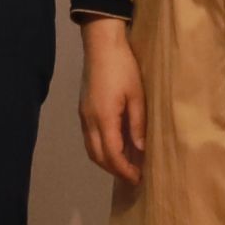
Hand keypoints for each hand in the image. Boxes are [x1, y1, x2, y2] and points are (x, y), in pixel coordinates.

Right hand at [76, 21, 146, 183]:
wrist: (101, 45)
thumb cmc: (123, 67)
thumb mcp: (137, 96)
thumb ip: (137, 125)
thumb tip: (140, 150)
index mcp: (104, 118)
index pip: (112, 154)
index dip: (124, 170)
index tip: (138, 179)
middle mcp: (89, 120)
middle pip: (97, 156)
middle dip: (114, 170)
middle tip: (133, 177)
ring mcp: (83, 115)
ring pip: (91, 148)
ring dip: (106, 161)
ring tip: (125, 165)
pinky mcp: (83, 110)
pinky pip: (89, 138)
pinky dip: (101, 149)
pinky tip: (115, 146)